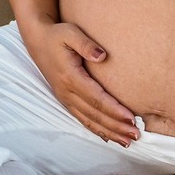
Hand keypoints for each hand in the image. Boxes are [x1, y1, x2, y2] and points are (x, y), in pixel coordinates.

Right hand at [23, 20, 139, 145]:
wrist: (37, 40)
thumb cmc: (57, 35)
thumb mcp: (70, 33)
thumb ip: (85, 44)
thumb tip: (102, 56)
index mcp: (70, 77)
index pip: (96, 98)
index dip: (114, 110)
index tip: (131, 118)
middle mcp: (67, 92)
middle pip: (95, 114)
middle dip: (116, 126)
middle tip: (136, 135)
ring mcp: (65, 98)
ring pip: (89, 120)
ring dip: (108, 132)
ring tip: (127, 141)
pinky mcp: (66, 100)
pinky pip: (82, 119)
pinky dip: (96, 129)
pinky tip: (109, 136)